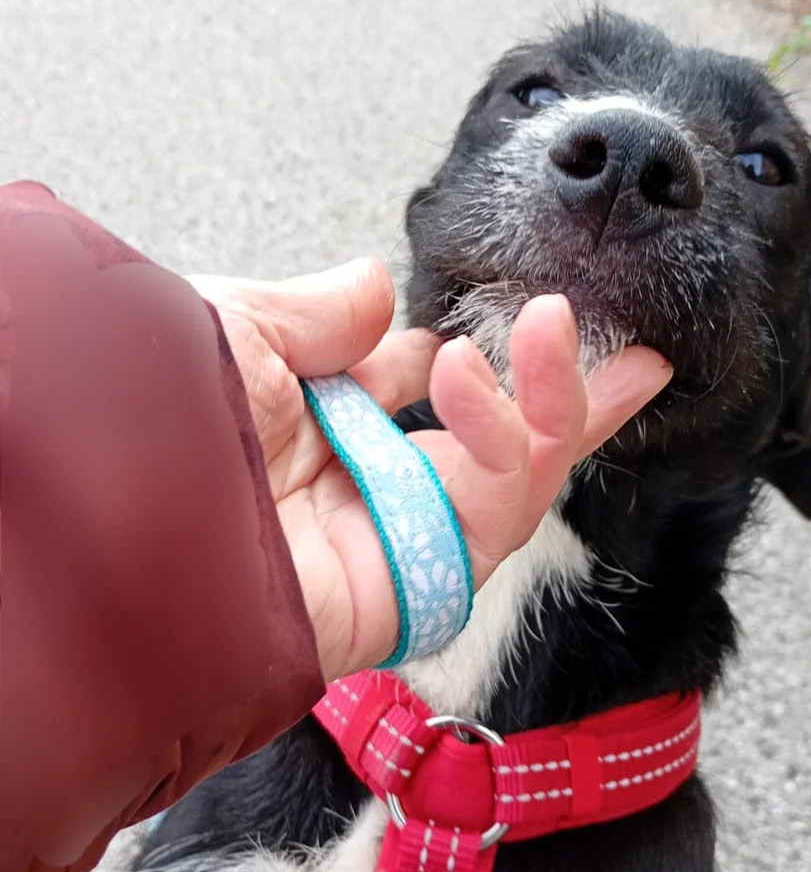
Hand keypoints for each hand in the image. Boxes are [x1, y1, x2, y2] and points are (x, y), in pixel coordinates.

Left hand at [191, 261, 670, 681]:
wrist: (119, 513)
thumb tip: (378, 287)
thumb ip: (317, 312)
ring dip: (545, 401)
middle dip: (565, 400)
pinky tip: (477, 378)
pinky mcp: (414, 584)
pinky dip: (507, 443)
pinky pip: (493, 516)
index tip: (536, 318)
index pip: (424, 394)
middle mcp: (360, 487)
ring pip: (510, 482)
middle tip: (631, 356)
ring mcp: (391, 537)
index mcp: (317, 428)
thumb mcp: (234, 327)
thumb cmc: (152, 424)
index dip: (481, 357)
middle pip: (492, 450)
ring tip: (550, 329)